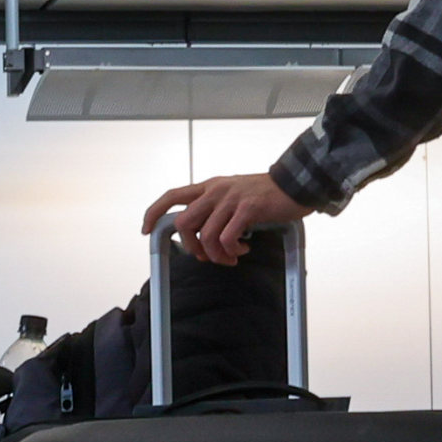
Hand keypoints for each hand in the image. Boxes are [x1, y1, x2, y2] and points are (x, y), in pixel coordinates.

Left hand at [141, 170, 306, 265]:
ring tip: (230, 257)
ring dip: (215, 254)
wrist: (295, 184)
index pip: (171, 195)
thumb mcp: (232, 194)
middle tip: (205, 256)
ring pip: (206, 235)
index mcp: (209, 186)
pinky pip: (227, 238)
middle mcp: (216, 190)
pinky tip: (242, 250)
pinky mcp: (248, 209)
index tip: (145, 229)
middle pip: (184, 223)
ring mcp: (231, 199)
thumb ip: (214, 209)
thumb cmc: (265, 194)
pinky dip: (232, 251)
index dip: (154, 213)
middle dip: (190, 246)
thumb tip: (199, 236)